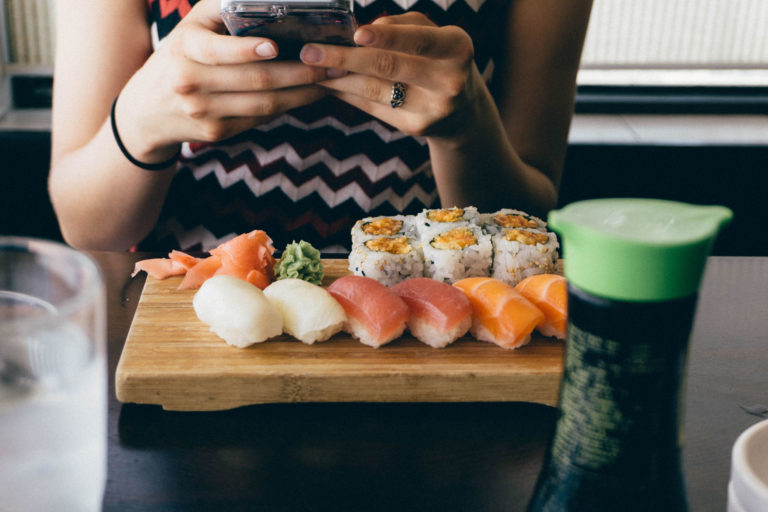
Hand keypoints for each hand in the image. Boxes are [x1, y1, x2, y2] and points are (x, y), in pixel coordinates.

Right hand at [116, 0, 333, 161]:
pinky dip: (288, 107)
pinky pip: (260, 119)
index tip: (277, 46)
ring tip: (328, 80)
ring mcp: (205, 113)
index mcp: (185, 50)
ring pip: (264, 105)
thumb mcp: (190, 27)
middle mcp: (192, 83)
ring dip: (302, 93)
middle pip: (255, 81)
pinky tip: (308, 95)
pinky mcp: (218, 133)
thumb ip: (221, 7)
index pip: (219, 51)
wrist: (146, 111)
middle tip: (330, 63)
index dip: (249, 50)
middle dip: (299, 72)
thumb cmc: (178, 56)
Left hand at [300, 12, 489, 140]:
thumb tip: (362, 33)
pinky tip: (331, 84)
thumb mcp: (433, 35)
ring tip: (312, 68)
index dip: (385, 38)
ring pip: (376, 90)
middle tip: (310, 52)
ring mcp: (433, 108)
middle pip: (389, 67)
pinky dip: (349, 94)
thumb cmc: (440, 59)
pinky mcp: (417, 127)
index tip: (355, 33)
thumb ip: (402, 26)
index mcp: (456, 48)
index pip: (417, 41)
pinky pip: (374, 107)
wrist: (464, 111)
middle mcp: (449, 80)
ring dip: (339, 78)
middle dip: (345, 58)